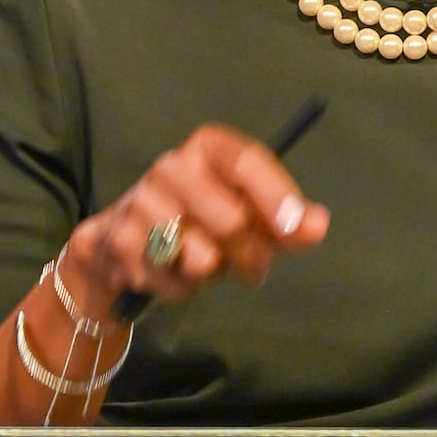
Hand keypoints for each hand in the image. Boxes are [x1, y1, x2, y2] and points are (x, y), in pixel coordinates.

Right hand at [64, 123, 329, 311]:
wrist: (119, 241)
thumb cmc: (197, 218)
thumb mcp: (245, 212)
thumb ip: (284, 220)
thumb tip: (317, 225)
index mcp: (206, 148)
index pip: (246, 161)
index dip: (277, 195)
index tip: (297, 230)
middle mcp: (171, 166)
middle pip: (232, 220)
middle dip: (253, 255)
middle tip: (256, 268)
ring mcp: (142, 203)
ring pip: (203, 257)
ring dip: (215, 273)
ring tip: (206, 263)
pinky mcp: (123, 242)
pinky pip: (174, 281)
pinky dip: (185, 288)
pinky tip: (175, 272)